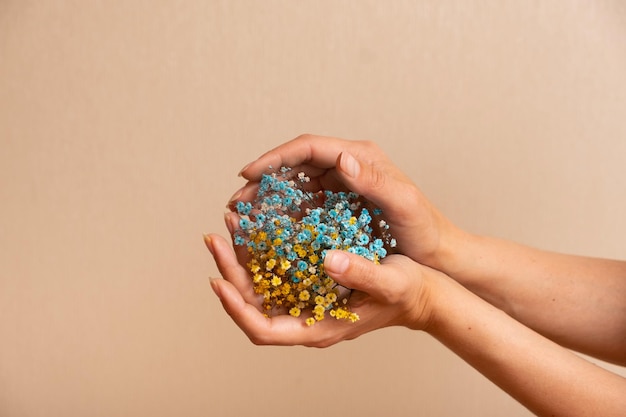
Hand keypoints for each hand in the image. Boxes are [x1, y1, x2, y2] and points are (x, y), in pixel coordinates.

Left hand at [204, 232, 434, 346]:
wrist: (423, 293)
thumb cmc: (410, 293)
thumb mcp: (392, 282)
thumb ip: (363, 273)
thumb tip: (328, 258)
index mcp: (319, 328)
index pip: (264, 329)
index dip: (237, 308)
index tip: (219, 280)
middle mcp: (307, 319)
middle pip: (253, 305)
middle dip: (230, 273)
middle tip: (215, 236)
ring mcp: (307, 303)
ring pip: (261, 289)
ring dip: (242, 259)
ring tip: (232, 223)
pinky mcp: (312, 286)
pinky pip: (278, 274)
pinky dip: (263, 252)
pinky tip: (259, 226)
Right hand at [230, 134, 460, 269]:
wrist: (439, 255)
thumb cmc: (426, 230)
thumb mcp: (404, 205)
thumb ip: (374, 181)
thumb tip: (342, 157)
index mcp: (361, 157)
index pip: (309, 147)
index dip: (275, 158)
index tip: (248, 174)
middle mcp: (349, 166)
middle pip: (297, 165)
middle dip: (264, 180)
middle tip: (237, 201)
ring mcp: (344, 187)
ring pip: (297, 185)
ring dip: (270, 199)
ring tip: (244, 216)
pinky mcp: (341, 207)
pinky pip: (306, 206)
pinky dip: (285, 214)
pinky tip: (268, 230)